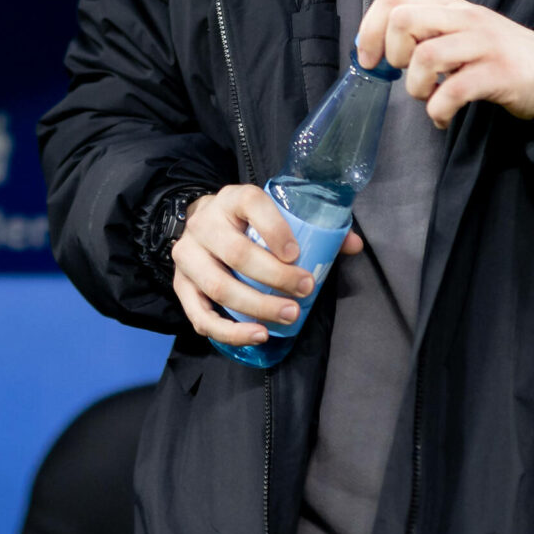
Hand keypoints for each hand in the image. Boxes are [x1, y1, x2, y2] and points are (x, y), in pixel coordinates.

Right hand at [170, 184, 362, 350]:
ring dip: (257, 306)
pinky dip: (230, 330)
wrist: (203, 225)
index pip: (252, 204)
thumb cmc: (248, 223)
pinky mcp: (180, 286)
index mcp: (232, 200)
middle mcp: (205, 224)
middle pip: (236, 253)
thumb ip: (315, 227)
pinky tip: (258, 334)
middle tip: (305, 290)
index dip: (275, 229)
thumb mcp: (275, 214)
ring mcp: (188, 257)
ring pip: (219, 286)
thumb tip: (353, 245)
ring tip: (288, 316)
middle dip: (275, 276)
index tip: (298, 254)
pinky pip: (200, 315)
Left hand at [357, 0, 533, 127]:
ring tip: (428, 97)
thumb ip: (422, 34)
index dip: (370, 28)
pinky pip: (454, 91)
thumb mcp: (456, 32)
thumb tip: (375, 50)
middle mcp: (463, 18)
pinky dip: (439, 110)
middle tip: (406, 74)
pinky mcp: (498, 74)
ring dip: (416, 87)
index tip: (368, 58)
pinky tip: (443, 117)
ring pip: (426, 56)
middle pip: (404, 20)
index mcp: (448, 6)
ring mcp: (483, 44)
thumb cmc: (493, 54)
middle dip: (393, 54)